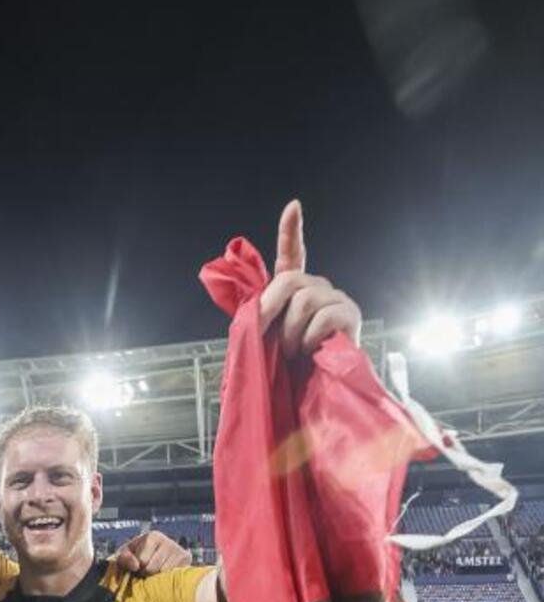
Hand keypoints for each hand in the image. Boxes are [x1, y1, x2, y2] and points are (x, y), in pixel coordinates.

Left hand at [111, 529, 192, 576]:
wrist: (153, 563)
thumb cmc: (135, 559)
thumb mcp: (123, 557)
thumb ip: (124, 558)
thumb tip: (136, 564)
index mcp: (152, 536)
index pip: (142, 560)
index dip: (137, 567)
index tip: (137, 566)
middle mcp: (168, 541)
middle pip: (153, 568)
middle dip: (146, 573)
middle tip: (147, 571)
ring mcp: (179, 551)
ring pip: (164, 574)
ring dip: (156, 579)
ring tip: (155, 573)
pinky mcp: (187, 562)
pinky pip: (174, 577)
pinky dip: (167, 580)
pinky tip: (165, 576)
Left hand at [258, 200, 361, 356]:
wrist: (314, 395)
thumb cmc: (289, 369)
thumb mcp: (265, 342)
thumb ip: (257, 320)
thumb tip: (250, 310)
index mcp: (296, 292)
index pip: (293, 255)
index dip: (292, 231)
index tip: (294, 207)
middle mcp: (317, 289)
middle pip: (289, 279)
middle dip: (268, 307)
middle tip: (262, 335)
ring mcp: (336, 299)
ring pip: (303, 300)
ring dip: (290, 333)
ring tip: (294, 352)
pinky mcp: (350, 315)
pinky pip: (322, 317)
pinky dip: (308, 340)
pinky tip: (312, 352)